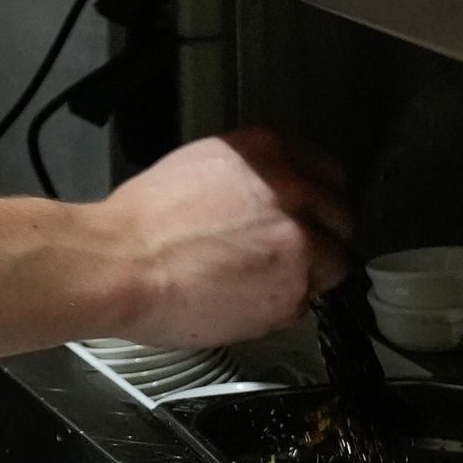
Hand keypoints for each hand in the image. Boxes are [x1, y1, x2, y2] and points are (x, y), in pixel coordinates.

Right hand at [96, 129, 352, 348]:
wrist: (120, 265)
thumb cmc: (142, 222)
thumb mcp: (198, 166)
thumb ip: (250, 175)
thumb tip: (271, 194)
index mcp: (267, 153)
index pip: (328, 172)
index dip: (320, 197)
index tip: (312, 212)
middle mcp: (293, 192)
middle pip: (341, 218)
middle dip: (322, 237)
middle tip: (290, 253)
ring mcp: (299, 244)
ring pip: (332, 266)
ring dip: (306, 276)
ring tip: (260, 283)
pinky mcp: (291, 292)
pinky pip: (303, 305)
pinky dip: (280, 308)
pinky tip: (242, 302)